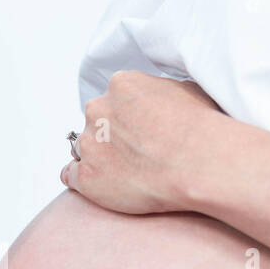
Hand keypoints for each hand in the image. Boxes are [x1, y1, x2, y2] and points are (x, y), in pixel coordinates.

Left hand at [61, 69, 223, 213]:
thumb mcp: (185, 89)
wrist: (198, 163)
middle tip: (136, 153)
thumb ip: (160, 91)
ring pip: (84, 148)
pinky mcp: (86, 176)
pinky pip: (69, 175)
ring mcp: (89, 143)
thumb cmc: (200, 128)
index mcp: (120, 84)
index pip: (115, 99)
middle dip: (112, 135)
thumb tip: (160, 97)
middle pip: (96, 121)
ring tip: (125, 173)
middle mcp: (97, 110)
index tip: (142, 131)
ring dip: (99, 158)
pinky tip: (98, 184)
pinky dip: (81, 179)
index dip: (129, 116)